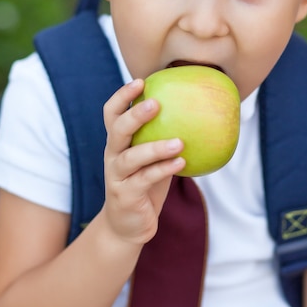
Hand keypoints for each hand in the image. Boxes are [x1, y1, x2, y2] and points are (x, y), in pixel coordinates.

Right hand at [102, 79, 184, 244]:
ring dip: (155, 147)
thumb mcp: (152, 159)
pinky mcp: (125, 195)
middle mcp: (112, 155)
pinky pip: (144, 180)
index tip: (141, 81)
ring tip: (179, 141)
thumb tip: (194, 111)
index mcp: (117, 142)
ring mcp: (116, 176)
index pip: (112, 113)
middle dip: (134, 115)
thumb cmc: (144, 185)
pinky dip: (163, 170)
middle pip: (117, 130)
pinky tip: (181, 163)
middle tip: (156, 103)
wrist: (127, 226)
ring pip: (131, 157)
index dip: (122, 96)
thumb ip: (163, 138)